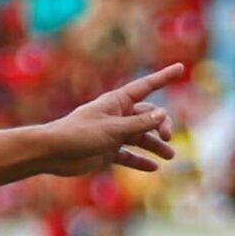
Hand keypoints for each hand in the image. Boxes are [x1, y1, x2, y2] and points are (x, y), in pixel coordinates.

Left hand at [33, 63, 185, 175]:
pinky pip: (129, 155)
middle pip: (148, 117)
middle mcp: (117, 116)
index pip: (146, 87)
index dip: (164, 77)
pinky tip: (154, 167)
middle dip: (161, 126)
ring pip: (141, 138)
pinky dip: (140, 161)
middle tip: (167, 139)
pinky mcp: (107, 152)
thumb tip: (162, 115)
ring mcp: (113, 135)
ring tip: (169, 156)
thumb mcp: (114, 129)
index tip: (181, 67)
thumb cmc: (80, 134)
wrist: (53, 153)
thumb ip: (139, 124)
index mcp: (117, 102)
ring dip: (155, 146)